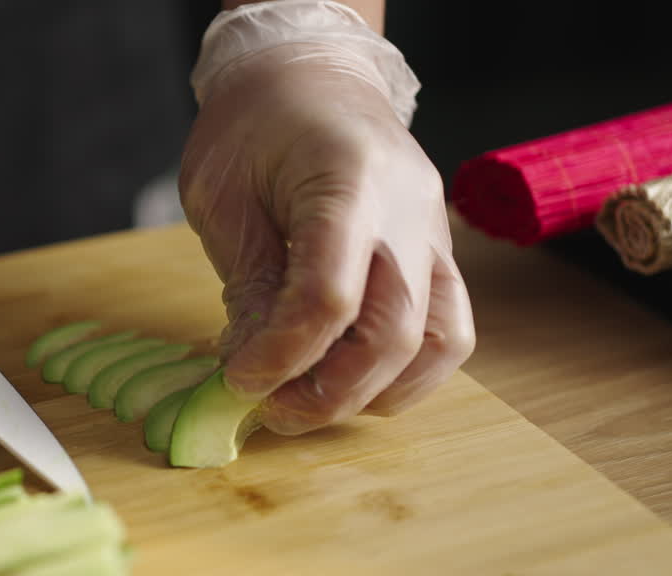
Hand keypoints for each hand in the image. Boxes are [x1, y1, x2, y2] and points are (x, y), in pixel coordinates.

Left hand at [179, 40, 474, 434]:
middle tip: (272, 408)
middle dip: (330, 392)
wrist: (306, 71)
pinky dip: (406, 372)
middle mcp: (407, 209)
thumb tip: (257, 367)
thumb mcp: (223, 194)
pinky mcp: (437, 251)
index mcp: (348, 180)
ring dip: (377, 392)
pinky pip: (447, 328)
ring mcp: (432, 232)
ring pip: (440, 341)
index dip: (281, 356)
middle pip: (394, 332)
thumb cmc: (254, 124)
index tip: (239, 381)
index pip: (330, 296)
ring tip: (311, 401)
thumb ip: (251, 280)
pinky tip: (351, 381)